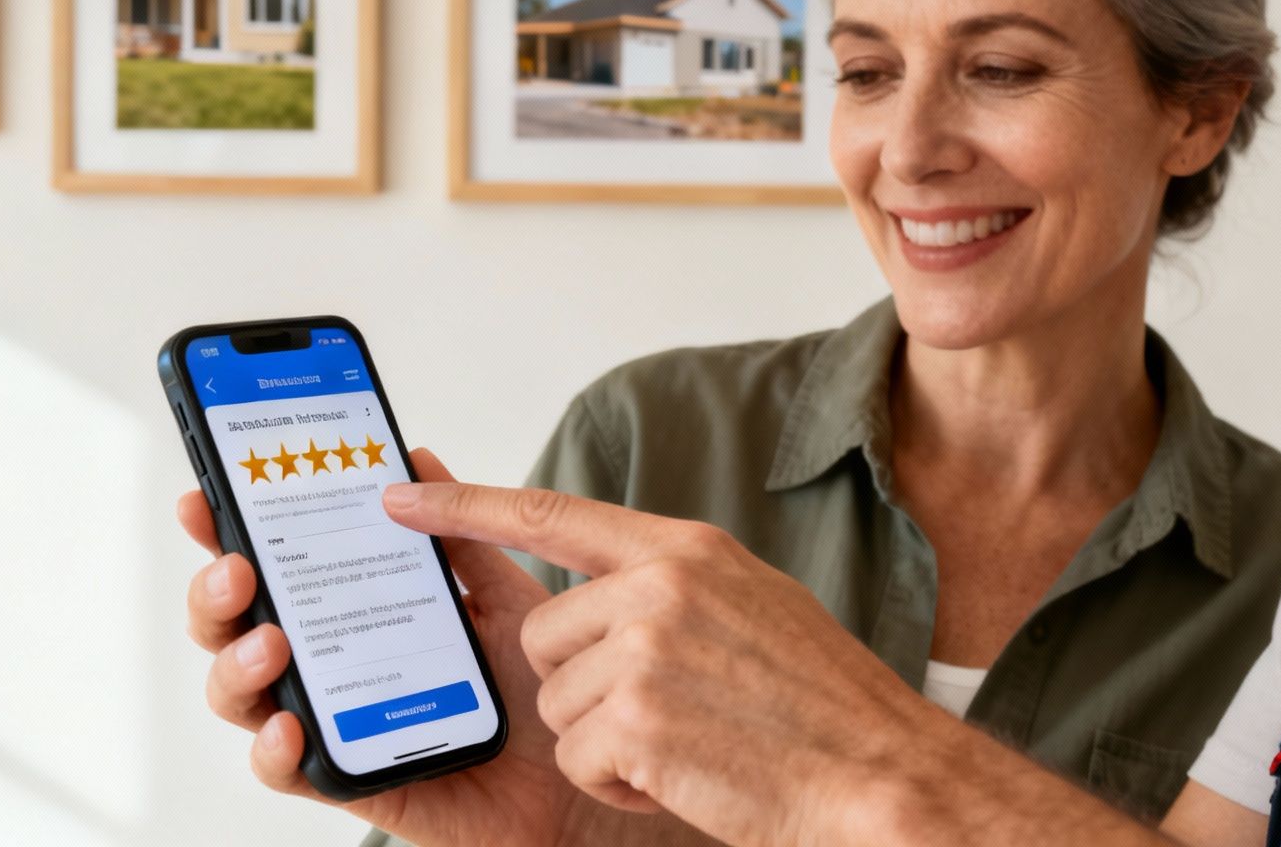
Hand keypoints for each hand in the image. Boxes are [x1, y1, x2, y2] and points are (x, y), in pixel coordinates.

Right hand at [179, 449, 576, 846]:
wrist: (570, 770)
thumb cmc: (530, 684)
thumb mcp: (502, 595)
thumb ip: (460, 533)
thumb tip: (414, 458)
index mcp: (353, 608)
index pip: (276, 566)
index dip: (226, 533)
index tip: (203, 499)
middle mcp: (328, 660)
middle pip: (234, 626)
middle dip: (215, 594)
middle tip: (238, 569)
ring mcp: (330, 719)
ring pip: (242, 695)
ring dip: (238, 664)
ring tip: (272, 642)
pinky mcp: (346, 778)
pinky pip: (287, 770)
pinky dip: (273, 749)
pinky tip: (290, 725)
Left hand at [380, 483, 977, 846]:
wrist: (881, 773)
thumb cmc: (824, 705)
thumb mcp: (754, 606)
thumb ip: (676, 588)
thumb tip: (608, 590)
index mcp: (686, 550)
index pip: (552, 515)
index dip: (465, 507)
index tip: (399, 497)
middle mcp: (660, 584)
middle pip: (545, 635)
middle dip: (583, 687)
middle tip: (671, 710)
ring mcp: (645, 647)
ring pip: (557, 703)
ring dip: (608, 742)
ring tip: (691, 743)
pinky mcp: (633, 715)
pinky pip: (578, 758)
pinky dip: (621, 784)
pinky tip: (686, 775)